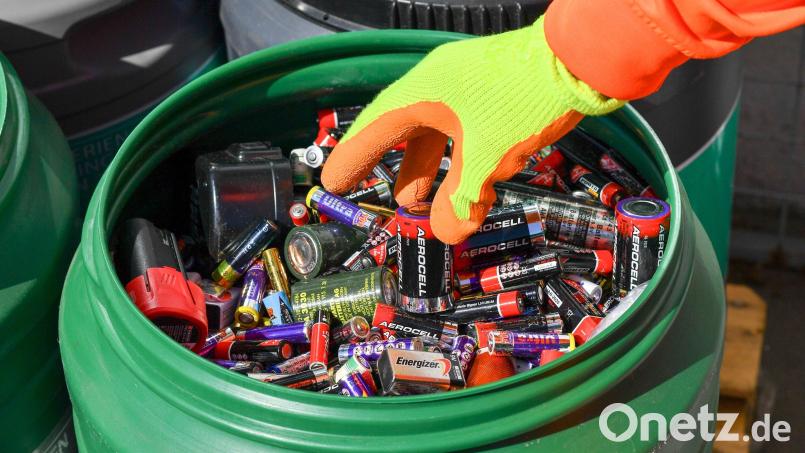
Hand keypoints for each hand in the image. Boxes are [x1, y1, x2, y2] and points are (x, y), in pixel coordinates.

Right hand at [321, 17, 622, 243]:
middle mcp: (438, 87)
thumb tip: (446, 232)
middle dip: (387, 169)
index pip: (375, 129)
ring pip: (431, 135)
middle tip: (368, 195)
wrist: (579, 61)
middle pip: (399, 132)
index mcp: (424, 92)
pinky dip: (452, 161)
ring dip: (423, 170)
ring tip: (415, 202)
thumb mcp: (488, 155)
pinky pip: (457, 132)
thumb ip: (462, 197)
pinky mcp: (489, 96)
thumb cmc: (527, 94)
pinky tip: (459, 183)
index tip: (332, 181)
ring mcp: (464, 90)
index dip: (352, 158)